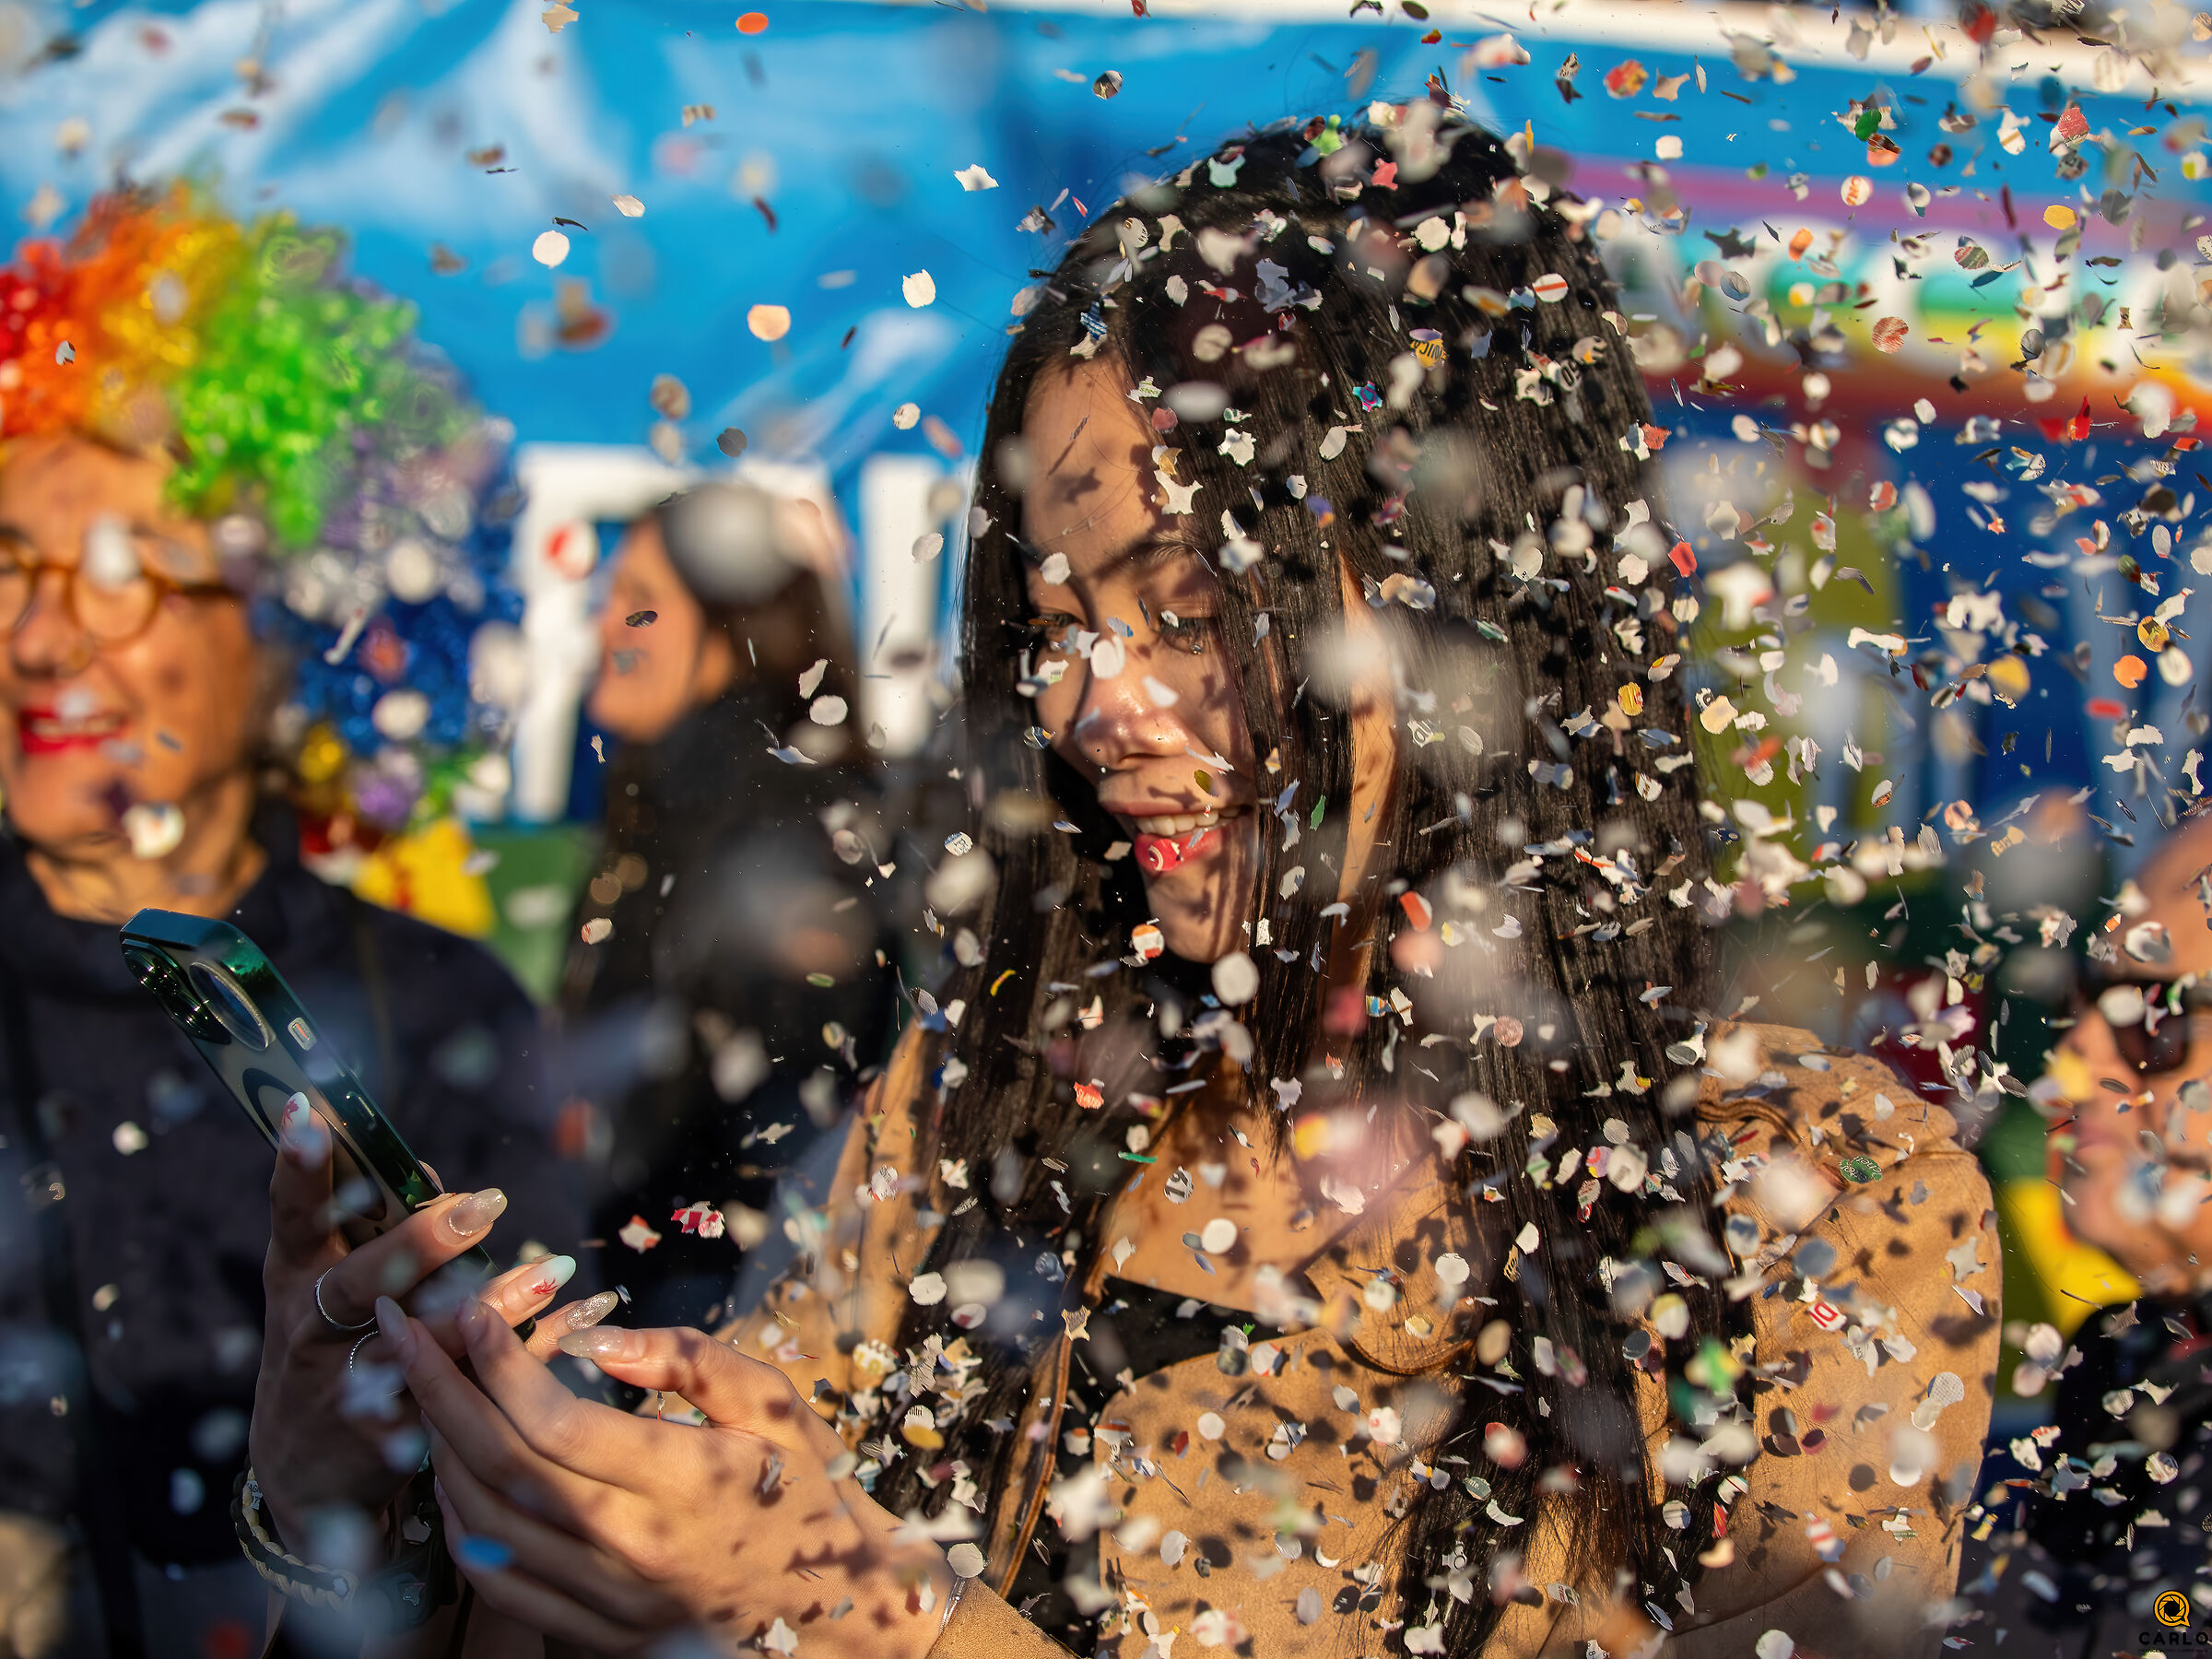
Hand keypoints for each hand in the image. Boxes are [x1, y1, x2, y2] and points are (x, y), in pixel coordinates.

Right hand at [249, 1099, 616, 1546]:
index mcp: (296, 1275)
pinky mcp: (395, 1430)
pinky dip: (528, 1356)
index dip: (298, 1167)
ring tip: (551, 1271)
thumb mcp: (326, 1283)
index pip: (293, 1213)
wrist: (304, 1470)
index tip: (311, 1114)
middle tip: (483, 1206)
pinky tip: (579, 1321)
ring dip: (492, 1306)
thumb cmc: (328, 1342)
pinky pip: (473, 1386)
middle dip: (423, 1243)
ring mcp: (350, 1382)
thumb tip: (422, 1169)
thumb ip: (368, 1231)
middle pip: (365, 1281)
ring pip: (426, 1342)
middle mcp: (314, 1326)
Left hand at [383, 1301, 951, 1657]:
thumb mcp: (775, 1404)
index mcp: (683, 1480)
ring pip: (486, 1527)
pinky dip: (460, 1528)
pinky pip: (501, 1586)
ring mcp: (609, 1597)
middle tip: (402, 1333)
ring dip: (438, 1453)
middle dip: (438, 1390)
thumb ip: (692, 1360)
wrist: (832, 1610)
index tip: (470, 1311)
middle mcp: (634, 1545)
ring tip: (425, 1393)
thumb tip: (601, 1338)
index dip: (498, 1361)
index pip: (557, 1420)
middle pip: (502, 1466)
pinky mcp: (595, 1633)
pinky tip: (453, 1479)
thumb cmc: (803, 1491)